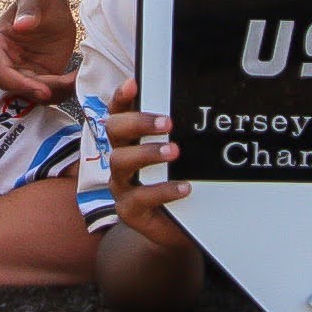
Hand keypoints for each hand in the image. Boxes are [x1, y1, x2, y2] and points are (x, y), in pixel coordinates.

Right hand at [0, 0, 77, 101]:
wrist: (51, 4)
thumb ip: (27, 8)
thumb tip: (21, 24)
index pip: (2, 74)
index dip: (21, 85)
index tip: (43, 89)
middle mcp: (5, 63)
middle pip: (18, 89)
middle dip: (42, 92)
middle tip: (65, 84)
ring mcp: (23, 72)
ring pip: (35, 95)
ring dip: (56, 93)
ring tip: (74, 79)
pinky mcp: (41, 77)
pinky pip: (50, 91)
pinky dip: (64, 90)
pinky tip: (76, 77)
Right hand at [102, 80, 191, 252]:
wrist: (178, 227)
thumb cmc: (177, 183)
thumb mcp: (179, 156)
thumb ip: (179, 135)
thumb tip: (198, 105)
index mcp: (129, 141)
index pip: (118, 112)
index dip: (121, 97)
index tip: (134, 83)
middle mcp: (120, 158)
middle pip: (113, 130)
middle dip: (138, 122)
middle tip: (169, 122)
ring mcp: (120, 184)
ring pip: (119, 161)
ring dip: (147, 153)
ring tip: (174, 151)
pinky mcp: (128, 210)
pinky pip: (138, 198)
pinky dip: (163, 190)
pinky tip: (184, 187)